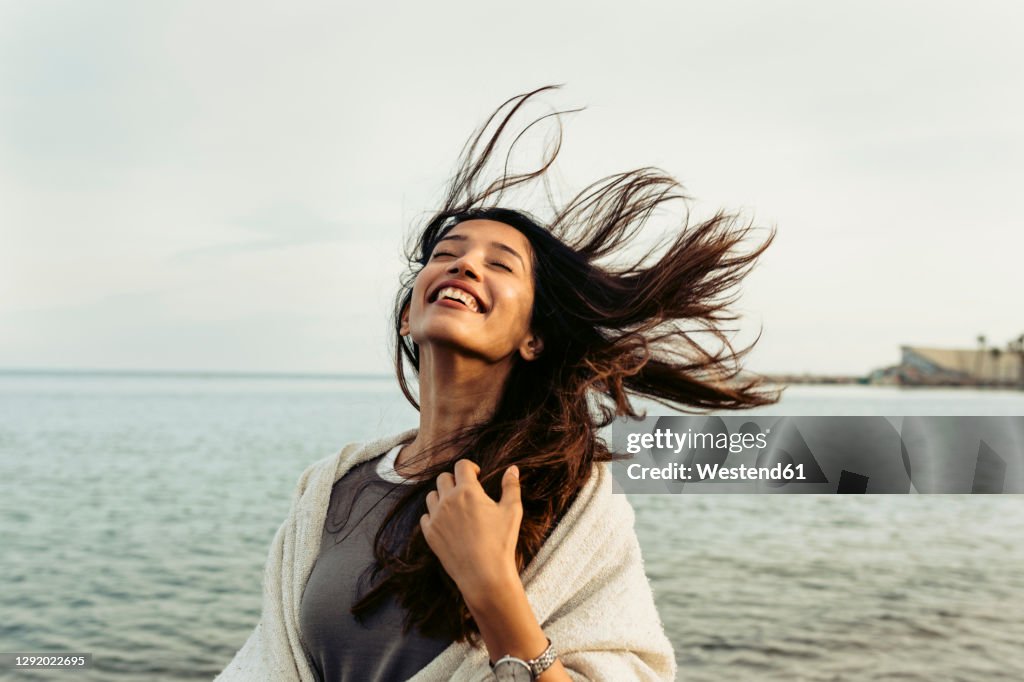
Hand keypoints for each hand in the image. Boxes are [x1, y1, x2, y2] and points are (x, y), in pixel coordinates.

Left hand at [420, 460, 522, 601]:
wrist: (484, 575)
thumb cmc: (501, 542)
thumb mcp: (512, 511)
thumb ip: (511, 486)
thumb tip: (512, 469)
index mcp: (467, 491)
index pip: (461, 465)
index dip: (470, 467)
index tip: (477, 476)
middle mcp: (447, 501)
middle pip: (443, 477)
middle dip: (455, 480)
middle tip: (466, 491)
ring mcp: (436, 517)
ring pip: (431, 495)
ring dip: (442, 496)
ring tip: (456, 507)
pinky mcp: (430, 534)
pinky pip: (425, 516)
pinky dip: (434, 515)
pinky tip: (447, 523)